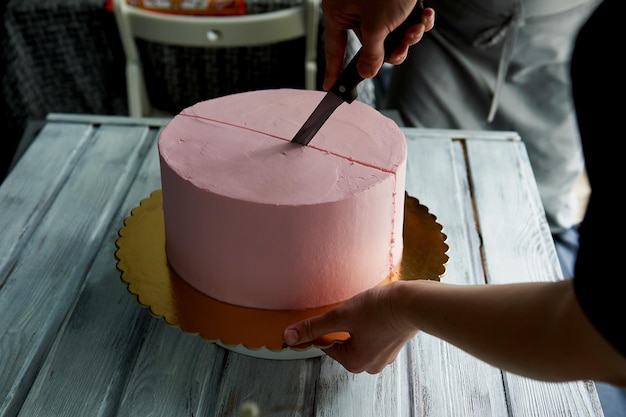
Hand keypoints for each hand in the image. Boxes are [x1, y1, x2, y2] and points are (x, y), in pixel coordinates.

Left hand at [283, 281, 417, 373]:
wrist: (414, 302)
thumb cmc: (380, 309)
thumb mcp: (341, 316)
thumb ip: (314, 327)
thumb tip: (289, 337)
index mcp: (354, 363)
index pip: (326, 345)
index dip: (325, 327)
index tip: (334, 313)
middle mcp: (369, 366)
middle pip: (342, 342)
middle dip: (344, 324)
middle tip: (353, 309)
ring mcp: (384, 357)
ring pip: (358, 338)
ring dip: (357, 323)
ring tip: (367, 309)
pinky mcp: (393, 345)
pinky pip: (372, 335)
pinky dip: (370, 324)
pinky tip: (376, 312)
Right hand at [320, 0, 434, 89]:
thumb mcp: (378, 26)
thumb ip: (371, 54)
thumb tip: (366, 72)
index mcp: (340, 13)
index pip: (334, 49)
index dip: (334, 70)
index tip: (330, 86)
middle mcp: (355, 9)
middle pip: (370, 45)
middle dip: (392, 50)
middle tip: (402, 51)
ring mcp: (375, 5)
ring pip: (390, 35)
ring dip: (408, 36)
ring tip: (417, 28)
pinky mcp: (393, 1)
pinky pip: (402, 20)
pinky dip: (417, 22)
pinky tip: (425, 16)